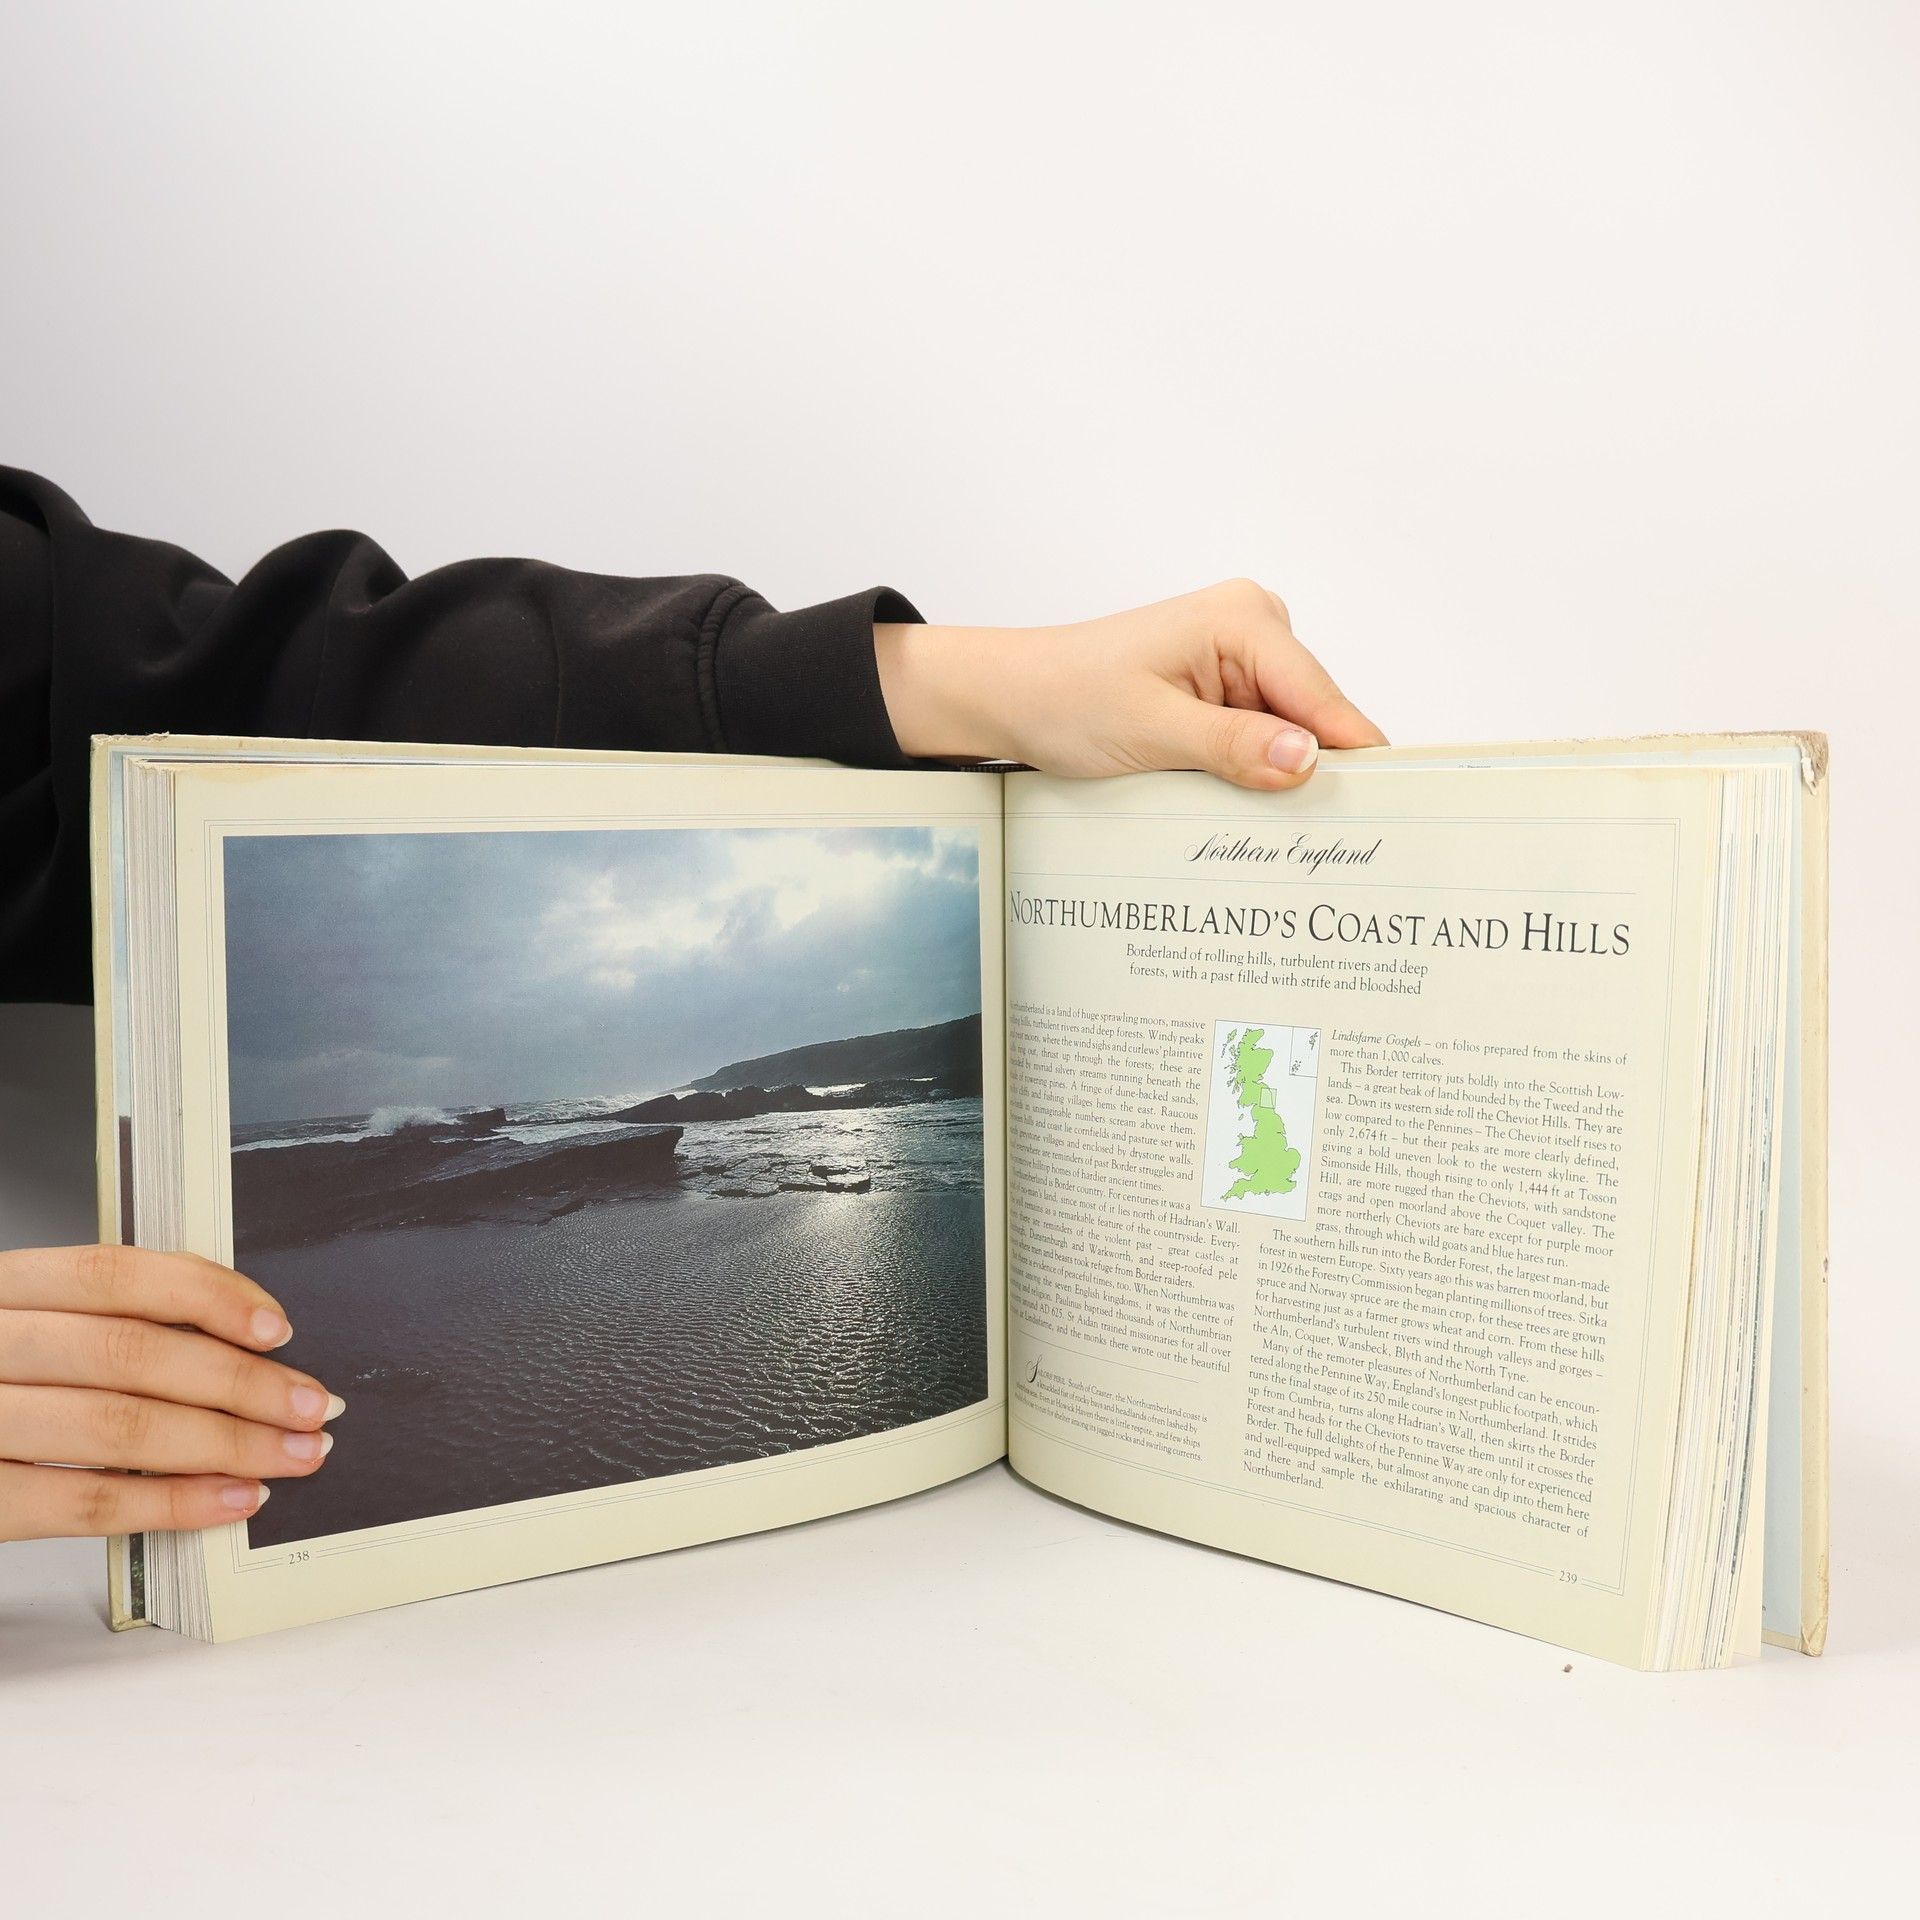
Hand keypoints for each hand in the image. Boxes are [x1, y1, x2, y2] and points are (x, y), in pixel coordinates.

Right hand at [0, 1245, 341, 1540]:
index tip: (277, 1328)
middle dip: (242, 1384)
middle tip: (312, 1406)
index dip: (208, 1296)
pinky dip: (167, 1503)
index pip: (116, 1274)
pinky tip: (226, 1502)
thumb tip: (230, 1340)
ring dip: (225, 1446)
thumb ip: (95, 1328)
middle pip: (131, 1354)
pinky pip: (78, 1501)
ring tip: (291, 1456)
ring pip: (116, 1427)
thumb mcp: (19, 1331)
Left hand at [874, 578, 1386, 787]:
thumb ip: (1232, 746)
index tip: (1386, 817)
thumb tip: (1306, 760)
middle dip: (1310, 776)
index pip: (1325, 701)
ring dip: (1277, 780)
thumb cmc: (1065, 697)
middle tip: (1316, 847)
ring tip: (1267, 832)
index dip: (1354, 761)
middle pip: (1315, 719)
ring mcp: (1240, 659)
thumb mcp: (1151, 730)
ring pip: (1290, 735)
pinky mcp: (1223, 689)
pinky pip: (1260, 738)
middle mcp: (1253, 628)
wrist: (1012, 696)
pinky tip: (1241, 807)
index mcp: (1244, 621)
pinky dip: (1253, 773)